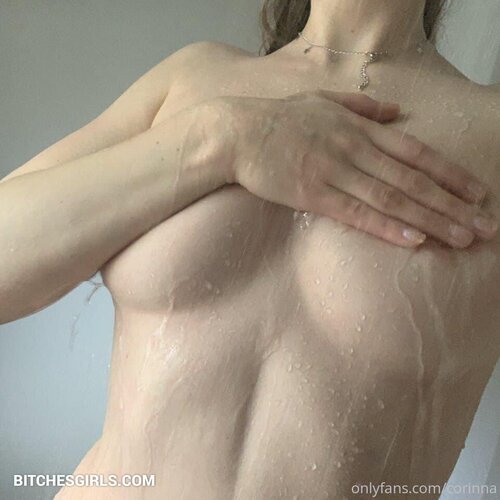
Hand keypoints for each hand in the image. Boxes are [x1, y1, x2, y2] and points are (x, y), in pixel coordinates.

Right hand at [214, 90, 496, 247]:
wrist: (237, 133)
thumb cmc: (280, 118)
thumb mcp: (325, 100)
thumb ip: (364, 106)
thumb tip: (398, 111)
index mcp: (360, 127)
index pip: (416, 153)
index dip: (450, 174)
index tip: (478, 193)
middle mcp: (354, 149)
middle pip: (412, 181)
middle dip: (452, 204)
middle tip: (484, 226)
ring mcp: (334, 172)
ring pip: (391, 199)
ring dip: (430, 220)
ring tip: (461, 238)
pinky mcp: (312, 194)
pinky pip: (356, 213)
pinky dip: (387, 227)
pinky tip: (414, 240)